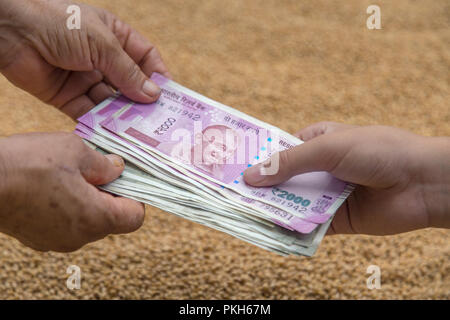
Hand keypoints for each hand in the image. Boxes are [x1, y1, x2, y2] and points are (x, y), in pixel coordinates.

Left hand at [0, 0, 169, 118]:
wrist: (12, 32)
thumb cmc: (60, 24)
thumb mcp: (102, 44)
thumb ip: (127, 71)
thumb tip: (153, 95)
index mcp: (114, 37)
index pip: (144, 57)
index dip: (157, 75)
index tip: (170, 95)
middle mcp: (102, 59)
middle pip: (130, 83)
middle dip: (143, 100)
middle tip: (159, 120)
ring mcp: (85, 79)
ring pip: (112, 102)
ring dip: (125, 115)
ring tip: (141, 132)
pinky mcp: (69, 97)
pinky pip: (91, 113)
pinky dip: (102, 123)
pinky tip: (116, 134)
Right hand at [0, 132, 144, 251]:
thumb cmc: (28, 165)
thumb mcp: (76, 151)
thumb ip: (104, 163)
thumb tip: (118, 168)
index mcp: (96, 218)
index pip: (134, 217)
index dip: (136, 196)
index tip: (127, 178)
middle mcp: (80, 237)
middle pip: (112, 219)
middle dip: (110, 194)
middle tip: (99, 169)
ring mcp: (57, 240)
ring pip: (88, 221)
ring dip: (88, 199)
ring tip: (73, 173)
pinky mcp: (38, 237)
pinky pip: (66, 223)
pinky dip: (68, 206)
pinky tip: (54, 184)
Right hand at [244, 122, 449, 234]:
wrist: (422, 182)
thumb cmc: (377, 151)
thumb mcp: (328, 148)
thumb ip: (289, 163)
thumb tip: (250, 177)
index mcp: (318, 141)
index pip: (280, 151)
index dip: (257, 159)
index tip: (231, 168)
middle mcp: (320, 168)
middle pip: (282, 179)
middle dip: (260, 187)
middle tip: (230, 194)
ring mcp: (326, 194)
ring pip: (292, 202)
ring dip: (272, 208)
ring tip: (242, 213)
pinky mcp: (335, 220)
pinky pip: (307, 225)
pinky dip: (291, 229)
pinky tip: (270, 231)